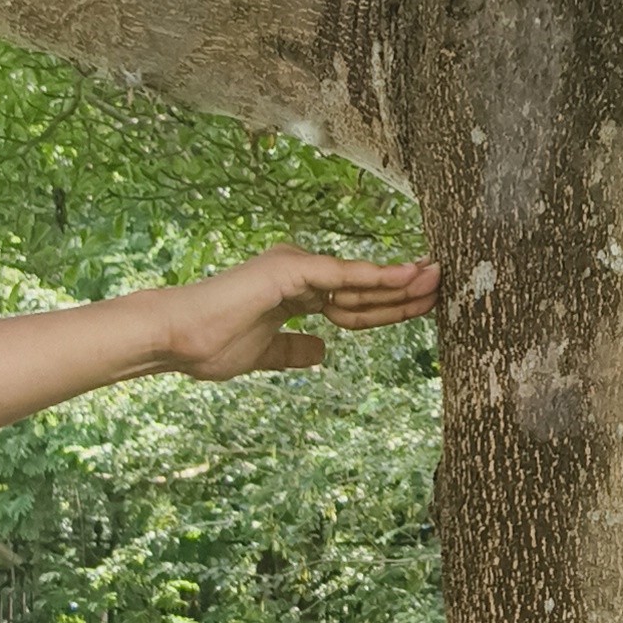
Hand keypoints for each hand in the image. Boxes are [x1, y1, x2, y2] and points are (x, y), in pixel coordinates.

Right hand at [154, 246, 440, 381]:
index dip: (386, 307)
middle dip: (403, 291)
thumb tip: (321, 353)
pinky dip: (375, 275)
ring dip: (400, 280)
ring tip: (437, 279)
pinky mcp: (291, 268)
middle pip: (363, 287)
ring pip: (359, 279)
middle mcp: (298, 274)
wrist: (177, 340)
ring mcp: (295, 267)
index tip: (420, 309)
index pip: (352, 302)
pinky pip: (342, 274)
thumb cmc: (211, 347)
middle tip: (444, 286)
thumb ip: (293, 350)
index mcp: (294, 294)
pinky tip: (407, 277)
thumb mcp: (266, 354)